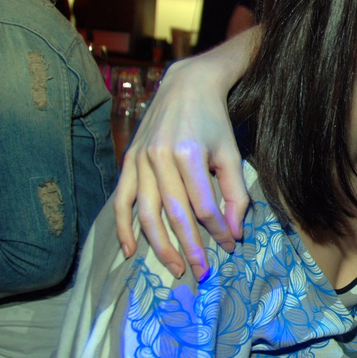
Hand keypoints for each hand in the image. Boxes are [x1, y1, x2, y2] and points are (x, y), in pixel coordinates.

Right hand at [113, 56, 248, 280]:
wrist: (186, 86)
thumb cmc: (214, 122)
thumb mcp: (231, 153)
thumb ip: (235, 194)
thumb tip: (234, 232)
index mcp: (189, 154)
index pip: (204, 206)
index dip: (218, 230)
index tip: (229, 246)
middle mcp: (159, 158)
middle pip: (174, 214)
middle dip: (190, 247)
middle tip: (201, 272)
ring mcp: (139, 160)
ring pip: (147, 213)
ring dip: (160, 246)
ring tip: (175, 268)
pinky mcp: (128, 161)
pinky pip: (121, 201)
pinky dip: (124, 228)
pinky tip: (131, 251)